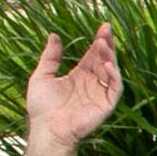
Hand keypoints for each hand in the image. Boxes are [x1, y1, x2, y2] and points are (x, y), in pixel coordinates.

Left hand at [23, 24, 122, 145]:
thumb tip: (53, 35)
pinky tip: (106, 65)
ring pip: (111, 71)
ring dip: (109, 57)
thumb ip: (50, 56)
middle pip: (104, 60)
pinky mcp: (106, 105)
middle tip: (106, 31)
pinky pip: (115, 89)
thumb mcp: (42, 75)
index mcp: (79, 76)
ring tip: (103, 44)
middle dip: (106, 45)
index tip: (103, 27)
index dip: (99, 41)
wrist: (46, 129)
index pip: (93, 55)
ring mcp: (100, 94)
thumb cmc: (41, 106)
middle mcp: (92, 83)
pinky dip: (114, 77)